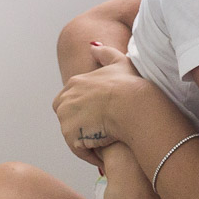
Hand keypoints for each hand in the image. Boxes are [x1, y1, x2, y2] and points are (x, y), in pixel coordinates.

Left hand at [52, 43, 141, 165]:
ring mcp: (66, 118)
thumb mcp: (119, 62)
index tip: (102, 114)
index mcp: (74, 82)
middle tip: (102, 129)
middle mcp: (65, 99)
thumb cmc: (130, 84)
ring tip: (106, 141)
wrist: (133, 105)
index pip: (69, 98)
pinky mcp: (71, 136)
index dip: (85, 108)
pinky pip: (79, 148)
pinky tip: (104, 152)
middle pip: (67, 117)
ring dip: (86, 139)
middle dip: (81, 124)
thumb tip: (92, 45)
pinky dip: (89, 152)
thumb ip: (105, 53)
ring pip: (73, 134)